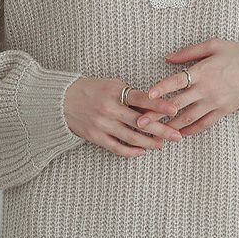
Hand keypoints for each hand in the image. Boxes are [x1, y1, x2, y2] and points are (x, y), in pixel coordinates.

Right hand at [63, 76, 183, 156]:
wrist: (61, 100)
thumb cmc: (92, 90)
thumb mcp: (111, 85)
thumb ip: (131, 95)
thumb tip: (154, 106)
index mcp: (115, 91)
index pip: (142, 99)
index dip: (159, 105)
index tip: (175, 110)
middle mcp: (109, 108)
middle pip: (140, 122)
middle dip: (161, 130)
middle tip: (178, 136)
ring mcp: (102, 124)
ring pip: (131, 137)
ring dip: (149, 143)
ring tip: (162, 145)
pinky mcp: (95, 137)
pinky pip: (117, 147)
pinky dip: (131, 151)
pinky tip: (142, 152)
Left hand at [137, 38, 238, 136]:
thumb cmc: (235, 54)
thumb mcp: (213, 45)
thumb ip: (188, 52)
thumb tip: (167, 58)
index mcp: (202, 71)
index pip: (177, 81)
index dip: (162, 88)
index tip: (147, 95)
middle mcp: (206, 90)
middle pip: (177, 104)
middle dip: (157, 115)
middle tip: (140, 122)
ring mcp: (214, 103)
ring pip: (188, 118)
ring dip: (170, 127)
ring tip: (155, 134)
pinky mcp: (222, 112)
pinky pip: (204, 125)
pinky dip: (190, 131)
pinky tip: (179, 135)